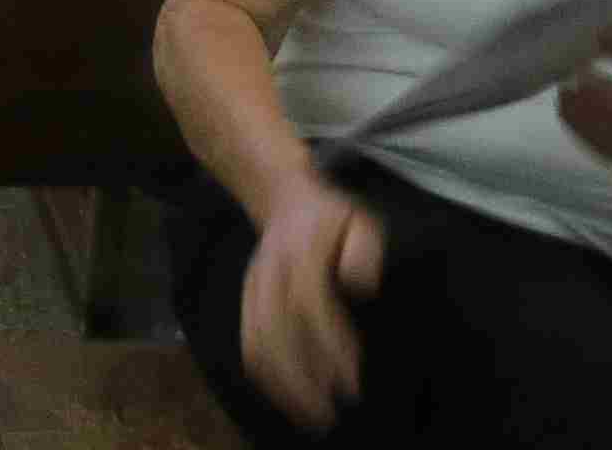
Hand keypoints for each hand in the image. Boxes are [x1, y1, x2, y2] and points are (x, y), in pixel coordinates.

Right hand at [240, 179, 386, 430]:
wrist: (282, 196)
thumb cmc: (331, 217)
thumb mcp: (360, 220)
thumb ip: (364, 249)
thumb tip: (359, 286)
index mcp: (300, 253)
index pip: (310, 306)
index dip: (329, 346)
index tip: (351, 379)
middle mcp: (270, 273)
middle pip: (277, 332)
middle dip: (301, 379)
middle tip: (329, 414)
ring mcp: (253, 286)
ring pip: (257, 340)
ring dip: (281, 383)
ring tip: (310, 415)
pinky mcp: (246, 298)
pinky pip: (248, 340)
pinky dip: (263, 373)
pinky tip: (284, 396)